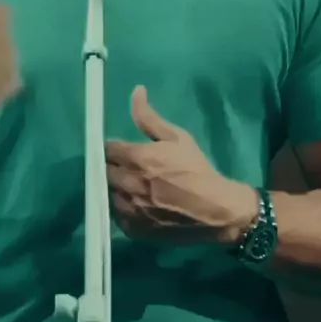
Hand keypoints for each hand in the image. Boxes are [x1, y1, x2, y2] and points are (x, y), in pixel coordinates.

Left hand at [106, 86, 257, 244]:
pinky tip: (137, 204)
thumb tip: (136, 91)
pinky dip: (122, 209)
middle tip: (128, 168)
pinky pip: (117, 216)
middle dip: (113, 167)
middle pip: (104, 171)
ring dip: (116, 188)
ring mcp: (129, 209)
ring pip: (108, 194)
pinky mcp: (133, 230)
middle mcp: (127, 183)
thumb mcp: (177, 137)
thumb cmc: (197, 169)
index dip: (114, 148)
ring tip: (132, 187)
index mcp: (136, 158)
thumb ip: (149, 117)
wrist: (216, 210)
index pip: (107, 149)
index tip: (122, 150)